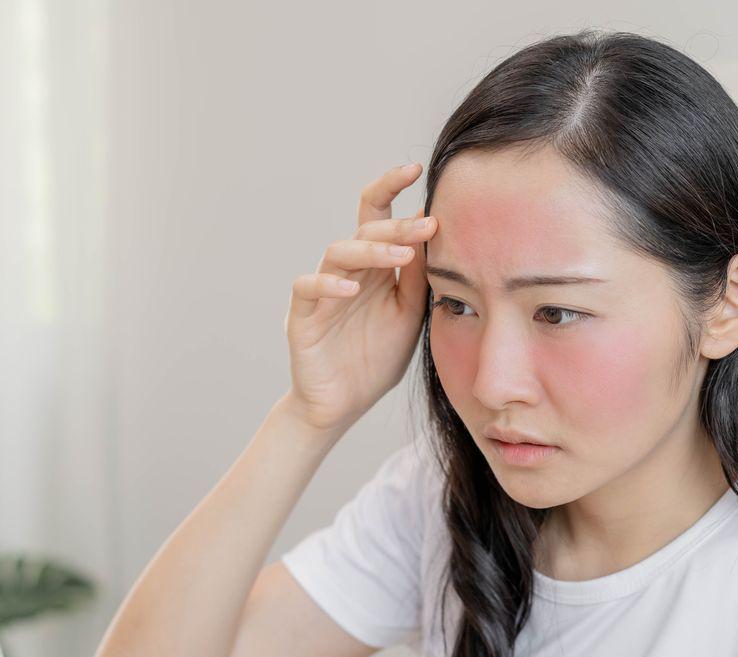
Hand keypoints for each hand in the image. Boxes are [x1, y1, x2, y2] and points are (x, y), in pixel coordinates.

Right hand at [282, 162, 437, 432]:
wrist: (342, 406)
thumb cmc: (375, 359)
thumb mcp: (409, 315)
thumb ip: (418, 277)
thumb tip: (435, 232)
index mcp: (373, 267)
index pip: (378, 216)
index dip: (392, 188)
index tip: (419, 169)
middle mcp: (347, 272)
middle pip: (364, 229)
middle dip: (398, 225)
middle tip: (429, 225)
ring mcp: (322, 292)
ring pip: (338, 251)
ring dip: (371, 250)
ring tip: (400, 256)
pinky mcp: (302, 317)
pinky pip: (308, 287)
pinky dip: (329, 284)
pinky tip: (353, 289)